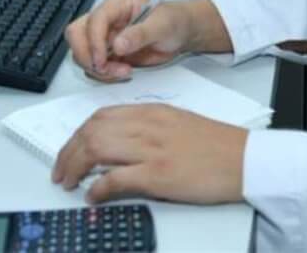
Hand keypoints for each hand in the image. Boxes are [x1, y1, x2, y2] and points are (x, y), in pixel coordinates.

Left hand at [52, 103, 246, 204]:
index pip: (101, 116)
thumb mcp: (176, 124)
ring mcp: (152, 149)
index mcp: (152, 111)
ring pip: (96, 148)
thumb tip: (118, 148)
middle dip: (68, 152)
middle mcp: (147, 125)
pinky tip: (93, 195)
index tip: (69, 151)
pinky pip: (115, 178)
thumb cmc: (215, 146)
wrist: (245, 159)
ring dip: (74, 167)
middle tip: (61, 171)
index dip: (78, 134)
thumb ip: (147, 130)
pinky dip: (98, 188)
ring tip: (68, 182)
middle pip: (92, 131)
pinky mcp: (158, 174)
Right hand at [65, 0, 230, 80]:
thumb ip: (140, 34)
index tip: (102, 60)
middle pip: (77, 34)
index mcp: (117, 3)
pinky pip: (94, 65)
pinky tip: (124, 72)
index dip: (94, 41)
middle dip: (87, 55)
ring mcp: (105, 36)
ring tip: (124, 72)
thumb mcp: (163, 25)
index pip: (94, 20)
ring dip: (97, 68)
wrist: (182, 33)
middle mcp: (106, 18)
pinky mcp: (108, 52)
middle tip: (105, 69)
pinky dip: (104, 73)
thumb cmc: (175, 21)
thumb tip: (117, 45)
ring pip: (82, 52)